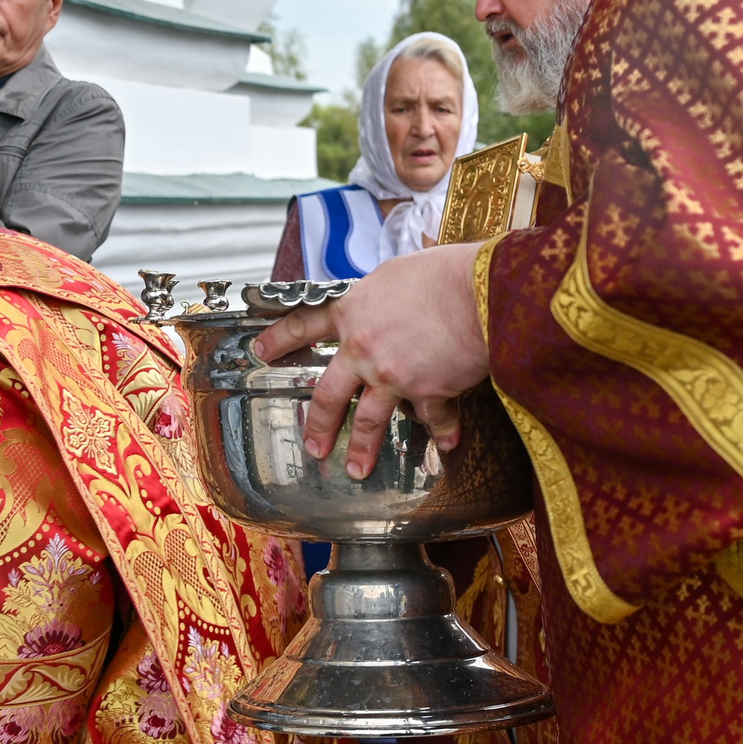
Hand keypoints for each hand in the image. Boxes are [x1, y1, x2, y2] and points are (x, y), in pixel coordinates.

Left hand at [254, 242, 490, 479]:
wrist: (481, 294)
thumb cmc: (443, 274)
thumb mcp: (396, 273)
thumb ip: (379, 297)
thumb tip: (381, 303)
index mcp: (352, 312)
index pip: (304, 325)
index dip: (280, 339)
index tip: (261, 351)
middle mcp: (363, 349)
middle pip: (328, 394)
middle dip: (317, 423)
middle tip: (312, 445)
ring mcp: (391, 375)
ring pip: (368, 420)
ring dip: (362, 448)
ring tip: (356, 469)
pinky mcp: (425, 392)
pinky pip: (430, 418)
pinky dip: (441, 431)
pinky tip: (447, 443)